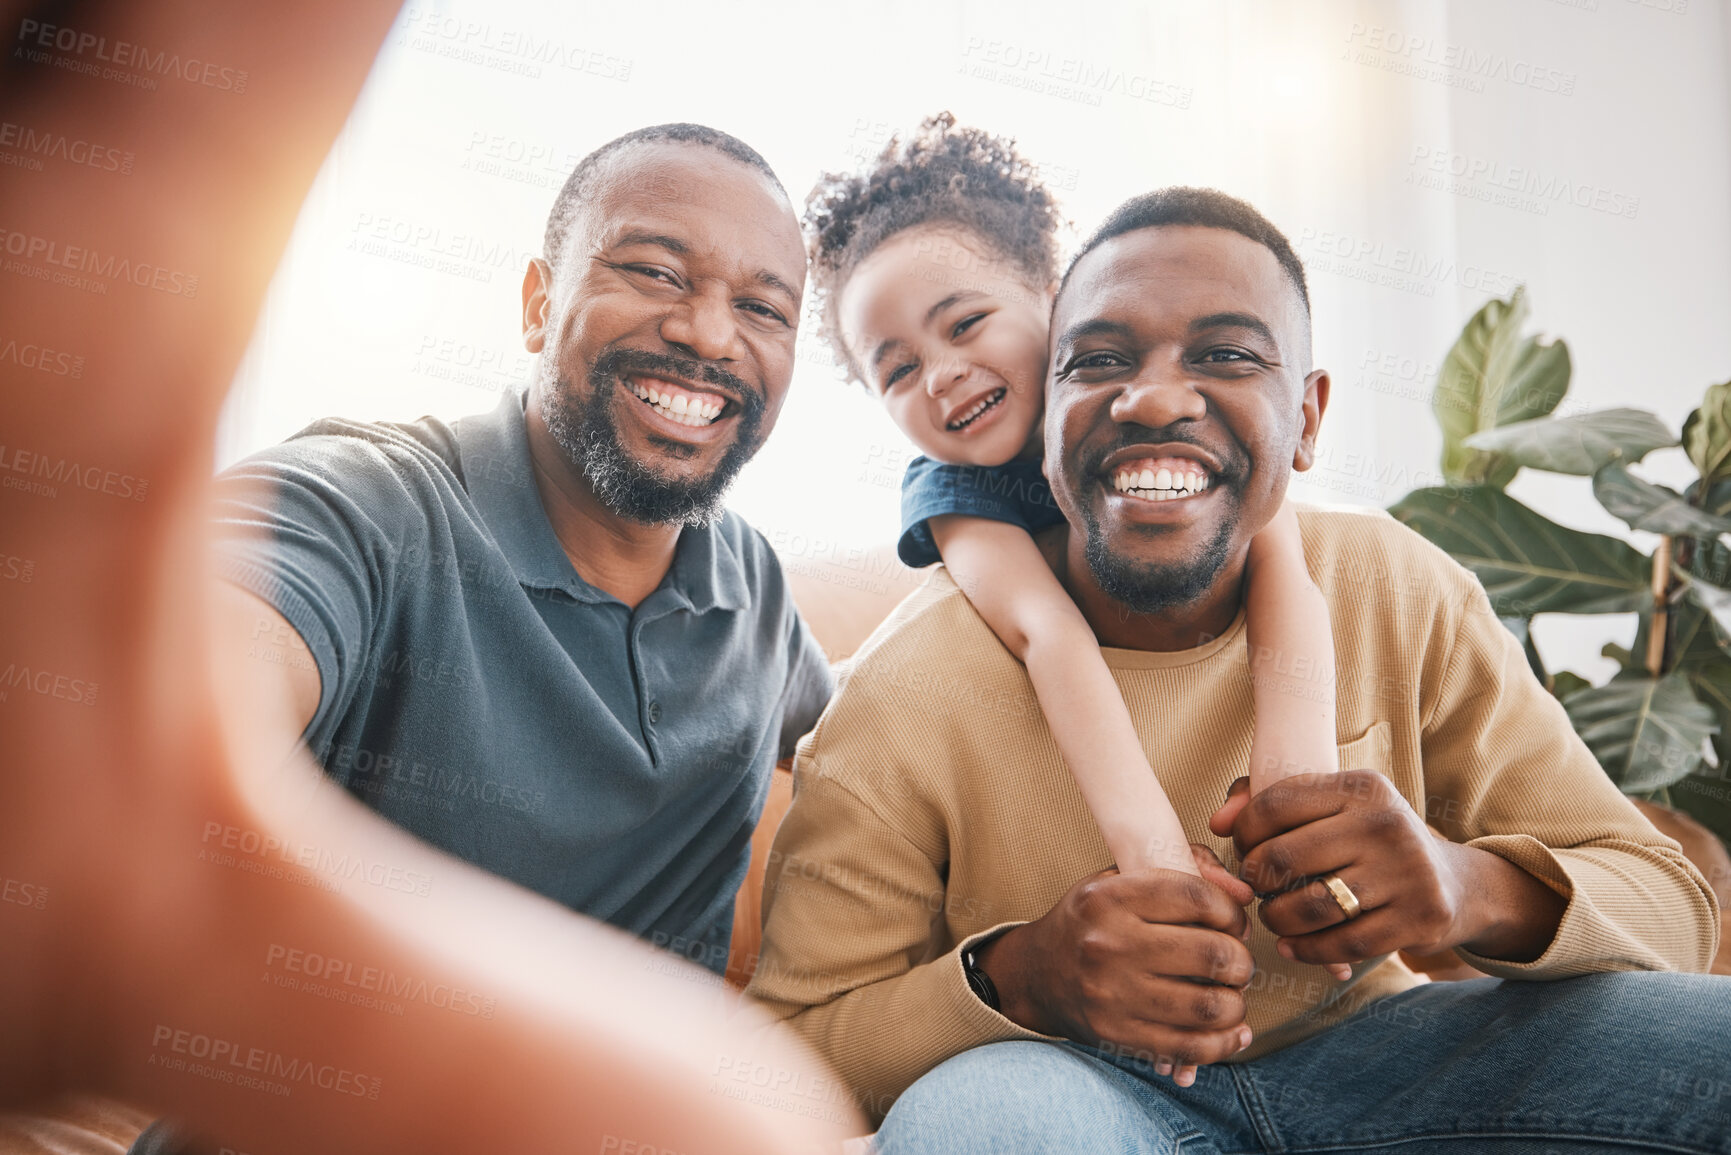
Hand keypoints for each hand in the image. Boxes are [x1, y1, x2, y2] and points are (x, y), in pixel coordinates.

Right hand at [975, 848, 1256, 1086]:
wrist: (1037, 974)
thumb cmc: (1091, 921)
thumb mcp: (1120, 879)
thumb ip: (1182, 869)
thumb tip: (1244, 894)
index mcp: (1110, 897)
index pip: (1197, 897)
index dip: (1230, 912)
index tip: (1233, 923)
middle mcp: (1109, 944)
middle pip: (1211, 953)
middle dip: (1240, 961)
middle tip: (1237, 963)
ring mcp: (1112, 994)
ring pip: (1208, 1006)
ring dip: (1236, 1003)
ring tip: (1232, 995)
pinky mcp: (1118, 1035)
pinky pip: (1190, 1047)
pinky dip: (1223, 1043)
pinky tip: (1230, 1030)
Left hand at [1208, 772, 1564, 970]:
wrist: (1453, 884)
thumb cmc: (1368, 841)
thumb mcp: (1332, 808)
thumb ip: (1266, 801)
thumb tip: (1216, 822)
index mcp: (1361, 786)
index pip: (1272, 806)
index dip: (1243, 835)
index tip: (1245, 852)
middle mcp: (1386, 823)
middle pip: (1281, 859)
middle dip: (1255, 882)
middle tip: (1258, 890)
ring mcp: (1406, 872)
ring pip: (1308, 908)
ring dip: (1277, 920)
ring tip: (1275, 918)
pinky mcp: (1420, 918)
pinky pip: (1340, 946)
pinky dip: (1307, 951)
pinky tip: (1294, 946)